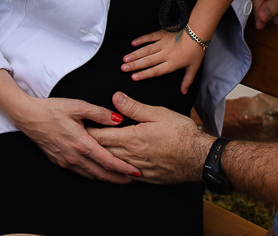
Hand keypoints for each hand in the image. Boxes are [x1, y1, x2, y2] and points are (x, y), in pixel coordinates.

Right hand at [11, 95, 140, 182]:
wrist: (28, 116)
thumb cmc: (53, 109)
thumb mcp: (78, 106)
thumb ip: (100, 113)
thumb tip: (118, 120)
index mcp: (81, 143)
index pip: (107, 161)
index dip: (123, 168)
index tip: (136, 172)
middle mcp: (74, 156)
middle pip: (101, 174)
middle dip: (119, 179)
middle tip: (134, 180)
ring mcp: (66, 161)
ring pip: (90, 176)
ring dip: (107, 179)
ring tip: (121, 179)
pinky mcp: (59, 162)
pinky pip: (80, 173)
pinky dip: (93, 175)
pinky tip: (100, 174)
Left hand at [89, 92, 212, 183]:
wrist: (199, 156)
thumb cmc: (181, 133)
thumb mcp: (158, 113)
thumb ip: (134, 107)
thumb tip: (116, 98)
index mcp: (131, 138)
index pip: (101, 136)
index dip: (88, 132)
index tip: (78, 128)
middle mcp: (131, 156)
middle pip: (103, 152)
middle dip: (90, 146)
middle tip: (78, 141)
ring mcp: (138, 169)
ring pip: (112, 165)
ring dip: (100, 160)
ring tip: (90, 156)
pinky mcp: (147, 178)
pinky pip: (125, 177)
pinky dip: (115, 172)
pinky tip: (113, 170)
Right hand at [123, 28, 205, 93]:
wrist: (198, 32)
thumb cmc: (196, 50)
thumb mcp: (194, 68)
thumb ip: (187, 81)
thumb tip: (183, 92)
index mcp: (172, 63)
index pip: (156, 71)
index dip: (144, 74)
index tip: (133, 77)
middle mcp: (165, 54)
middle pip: (148, 61)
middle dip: (134, 65)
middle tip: (123, 68)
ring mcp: (163, 43)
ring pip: (146, 50)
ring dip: (135, 54)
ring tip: (125, 59)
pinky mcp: (162, 33)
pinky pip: (150, 37)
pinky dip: (141, 39)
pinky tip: (133, 43)